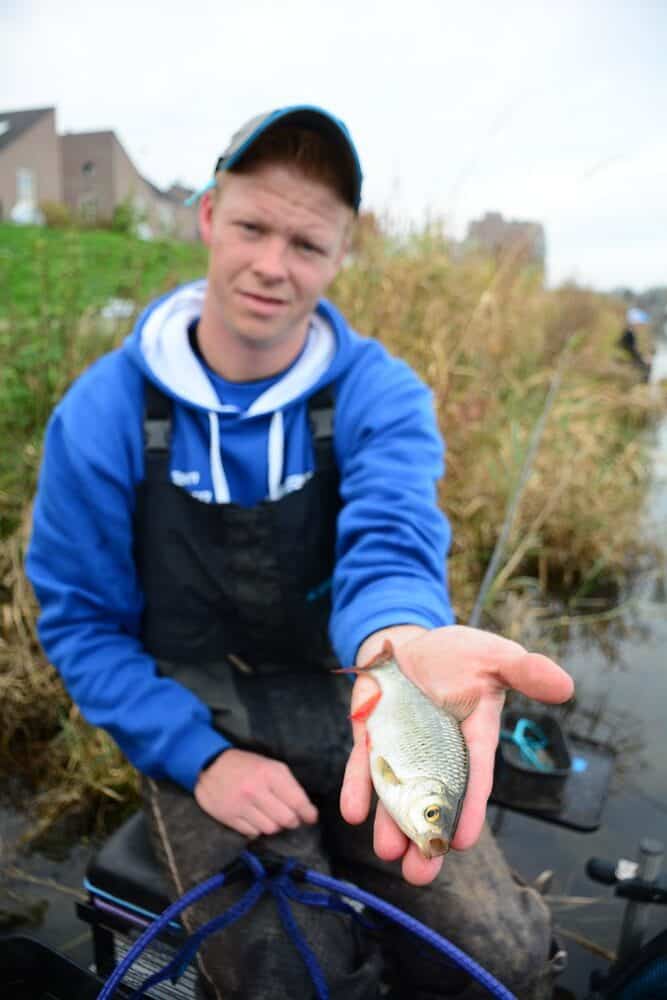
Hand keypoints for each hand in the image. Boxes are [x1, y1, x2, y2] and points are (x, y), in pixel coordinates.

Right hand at [195, 748, 317, 837]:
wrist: (210, 765)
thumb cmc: (246, 765)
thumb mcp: (269, 766)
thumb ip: (288, 786)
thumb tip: (306, 811)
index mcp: (270, 773)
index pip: (297, 801)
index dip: (308, 812)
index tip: (311, 817)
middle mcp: (255, 790)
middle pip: (286, 819)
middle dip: (292, 821)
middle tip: (291, 818)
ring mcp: (241, 805)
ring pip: (270, 829)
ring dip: (274, 825)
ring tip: (270, 816)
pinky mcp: (229, 817)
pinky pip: (253, 833)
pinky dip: (257, 829)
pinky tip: (255, 818)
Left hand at [340, 625, 573, 885]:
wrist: (407, 644)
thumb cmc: (457, 655)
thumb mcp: (492, 656)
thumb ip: (524, 670)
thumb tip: (566, 685)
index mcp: (472, 739)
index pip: (473, 778)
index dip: (468, 809)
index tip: (463, 841)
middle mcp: (435, 756)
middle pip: (432, 803)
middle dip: (426, 839)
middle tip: (420, 875)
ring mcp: (400, 751)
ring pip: (395, 795)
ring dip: (390, 825)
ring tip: (388, 853)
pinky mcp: (369, 740)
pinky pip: (361, 768)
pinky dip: (357, 788)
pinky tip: (355, 812)